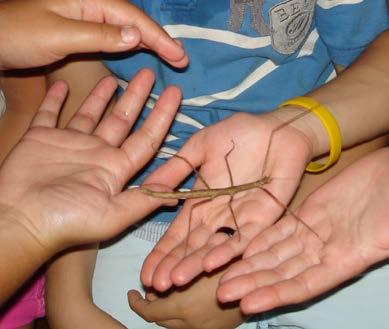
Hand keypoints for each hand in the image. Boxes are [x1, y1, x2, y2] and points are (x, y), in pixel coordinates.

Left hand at [0, 0, 187, 68]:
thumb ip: (99, 34)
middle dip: (160, 40)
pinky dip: (132, 46)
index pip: (133, 19)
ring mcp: (88, 17)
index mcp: (90, 0)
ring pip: (127, 28)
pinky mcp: (83, 30)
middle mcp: (92, 5)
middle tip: (182, 60)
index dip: (159, 38)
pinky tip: (142, 53)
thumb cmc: (19, 34)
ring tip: (171, 57)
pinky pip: (114, 36)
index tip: (180, 56)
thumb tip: (137, 37)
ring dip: (150, 43)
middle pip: (135, 21)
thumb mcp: (60, 34)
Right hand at [0, 68, 180, 253]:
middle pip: (123, 120)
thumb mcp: (114, 214)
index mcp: (116, 169)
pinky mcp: (40, 138)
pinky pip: (49, 113)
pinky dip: (54, 99)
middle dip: (137, 97)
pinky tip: (61, 84)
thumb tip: (179, 193)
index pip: (147, 138)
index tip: (175, 93)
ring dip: (101, 95)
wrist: (20, 221)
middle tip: (149, 73)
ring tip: (113, 77)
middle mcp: (97, 154)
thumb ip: (144, 200)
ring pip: (90, 113)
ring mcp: (69, 144)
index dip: (163, 116)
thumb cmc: (68, 220)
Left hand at [128, 267, 246, 328]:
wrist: (261, 284)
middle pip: (159, 321)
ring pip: (172, 326)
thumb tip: (156, 283)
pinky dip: (180, 318)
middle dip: (150, 307)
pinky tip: (186, 304)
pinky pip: (187, 328)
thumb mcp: (201, 260)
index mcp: (182, 307)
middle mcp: (189, 323)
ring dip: (165, 313)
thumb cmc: (231, 264)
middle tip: (150, 293)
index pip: (148, 312)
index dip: (136, 303)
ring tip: (167, 297)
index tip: (131, 293)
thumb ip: (176, 274)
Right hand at [141, 110, 314, 290]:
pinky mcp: (263, 217)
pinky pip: (244, 237)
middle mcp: (218, 215)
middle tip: (156, 286)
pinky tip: (209, 264)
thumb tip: (148, 188)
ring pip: (214, 246)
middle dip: (174, 265)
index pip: (178, 232)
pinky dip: (227, 250)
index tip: (147, 271)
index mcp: (201, 200)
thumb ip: (176, 167)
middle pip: (193, 245)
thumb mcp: (199, 147)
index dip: (163, 252)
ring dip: (195, 263)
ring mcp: (239, 218)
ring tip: (176, 280)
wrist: (277, 129)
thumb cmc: (238, 134)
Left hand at [217, 148, 388, 313]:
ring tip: (224, 277)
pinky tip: (242, 249)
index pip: (303, 285)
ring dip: (250, 266)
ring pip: (276, 253)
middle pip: (282, 272)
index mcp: (345, 260)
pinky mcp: (308, 213)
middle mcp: (324, 251)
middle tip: (223, 293)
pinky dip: (261, 240)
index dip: (275, 296)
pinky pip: (280, 230)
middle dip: (253, 284)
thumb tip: (349, 259)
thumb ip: (373, 246)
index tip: (248, 304)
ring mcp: (314, 232)